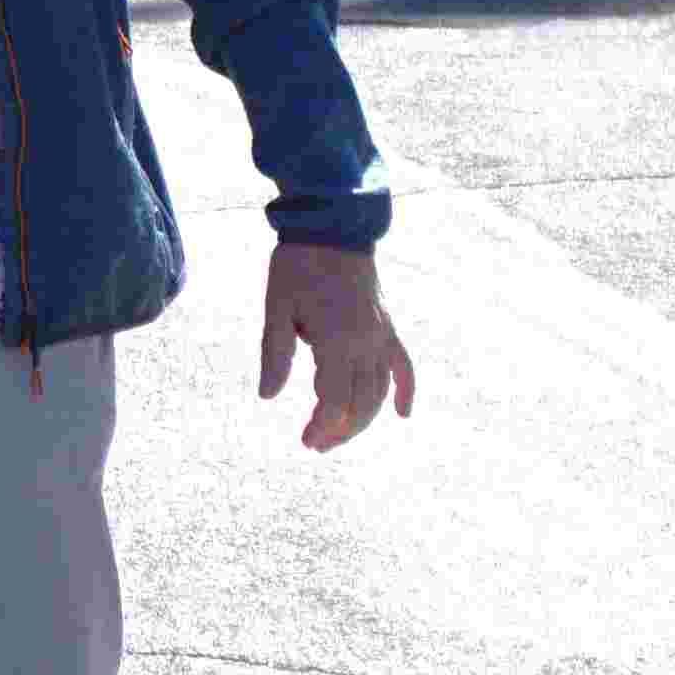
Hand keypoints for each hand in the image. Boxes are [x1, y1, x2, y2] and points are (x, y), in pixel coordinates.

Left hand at [259, 239, 414, 451]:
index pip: (335, 400)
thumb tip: (268, 396)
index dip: (323, 426)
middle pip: (360, 402)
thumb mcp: (276, 310)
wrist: (333, 230)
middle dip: (340, 429)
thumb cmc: (297, 268)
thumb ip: (275, 355)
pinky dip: (406, 390)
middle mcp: (366, 343)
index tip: (306, 441)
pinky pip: (403, 365)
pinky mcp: (387, 327)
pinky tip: (402, 414)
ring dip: (363, 419)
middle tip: (314, 444)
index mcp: (337, 341)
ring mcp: (380, 335)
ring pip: (380, 390)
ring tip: (338, 435)